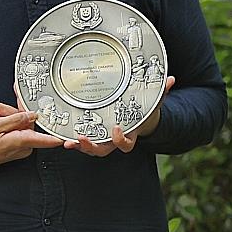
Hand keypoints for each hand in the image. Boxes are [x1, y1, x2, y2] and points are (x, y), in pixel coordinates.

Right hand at [0, 103, 63, 173]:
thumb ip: (16, 118)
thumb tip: (32, 115)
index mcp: (22, 141)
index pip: (47, 138)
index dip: (59, 132)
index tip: (71, 129)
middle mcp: (24, 146)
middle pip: (27, 122)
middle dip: (11, 111)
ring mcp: (20, 146)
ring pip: (19, 123)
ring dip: (5, 115)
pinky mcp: (15, 145)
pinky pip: (15, 129)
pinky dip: (4, 121)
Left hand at [58, 75, 174, 157]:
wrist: (136, 117)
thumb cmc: (142, 111)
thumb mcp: (152, 102)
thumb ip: (161, 92)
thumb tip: (171, 80)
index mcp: (129, 135)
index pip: (126, 145)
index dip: (121, 140)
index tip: (117, 129)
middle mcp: (113, 141)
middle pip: (102, 151)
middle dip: (91, 147)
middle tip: (81, 139)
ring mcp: (101, 139)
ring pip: (89, 148)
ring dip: (78, 146)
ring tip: (67, 141)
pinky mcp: (91, 133)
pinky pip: (80, 140)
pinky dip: (71, 139)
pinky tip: (60, 135)